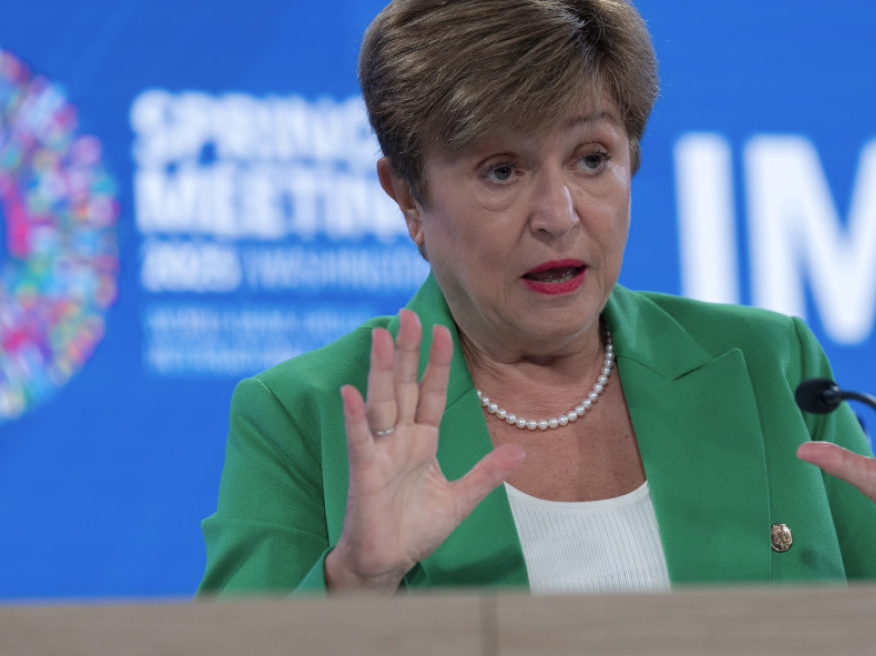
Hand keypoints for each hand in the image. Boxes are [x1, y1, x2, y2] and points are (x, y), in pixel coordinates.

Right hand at [325, 309, 524, 590]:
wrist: (386, 564)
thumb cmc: (415, 530)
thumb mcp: (460, 499)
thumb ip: (486, 473)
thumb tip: (521, 451)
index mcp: (422, 441)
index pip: (432, 394)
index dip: (437, 364)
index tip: (443, 330)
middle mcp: (399, 439)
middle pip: (404, 387)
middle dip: (407, 352)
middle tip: (408, 315)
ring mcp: (380, 452)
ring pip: (382, 402)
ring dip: (381, 370)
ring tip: (381, 336)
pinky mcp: (364, 472)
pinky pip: (359, 439)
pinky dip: (355, 417)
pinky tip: (351, 392)